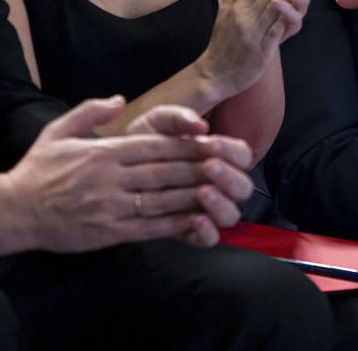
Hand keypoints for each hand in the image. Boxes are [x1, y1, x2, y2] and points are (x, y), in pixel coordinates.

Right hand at [0, 97, 223, 255]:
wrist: (13, 211)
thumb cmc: (37, 169)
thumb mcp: (58, 130)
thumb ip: (91, 111)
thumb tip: (119, 98)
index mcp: (102, 153)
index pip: (154, 146)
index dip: (185, 144)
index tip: (210, 141)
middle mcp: (110, 179)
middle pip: (164, 171)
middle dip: (197, 167)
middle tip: (225, 164)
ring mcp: (110, 207)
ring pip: (161, 199)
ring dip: (193, 195)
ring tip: (220, 190)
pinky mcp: (108, 232)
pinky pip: (148, 227)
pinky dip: (174, 224)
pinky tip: (196, 220)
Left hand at [124, 105, 253, 246]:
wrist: (114, 172)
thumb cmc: (142, 143)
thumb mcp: (157, 122)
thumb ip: (178, 117)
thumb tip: (200, 125)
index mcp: (218, 157)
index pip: (242, 155)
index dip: (231, 150)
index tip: (209, 143)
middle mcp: (219, 185)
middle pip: (243, 187)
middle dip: (228, 176)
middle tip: (207, 166)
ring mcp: (207, 211)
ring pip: (231, 215)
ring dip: (221, 203)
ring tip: (202, 192)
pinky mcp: (191, 231)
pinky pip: (210, 239)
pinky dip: (208, 231)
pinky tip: (197, 220)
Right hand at [197, 0, 331, 99]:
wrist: (214, 74)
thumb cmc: (221, 44)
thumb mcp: (222, 15)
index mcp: (238, 8)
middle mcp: (245, 18)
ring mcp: (252, 34)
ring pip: (273, 10)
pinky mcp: (260, 51)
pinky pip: (274, 33)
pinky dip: (284, 20)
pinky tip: (297, 10)